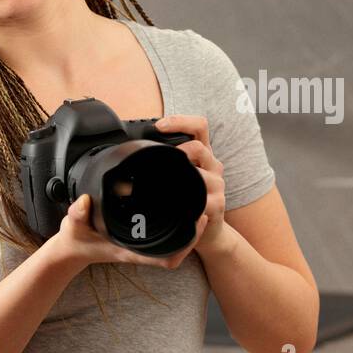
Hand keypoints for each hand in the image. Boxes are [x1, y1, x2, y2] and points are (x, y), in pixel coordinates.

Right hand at [49, 193, 208, 271]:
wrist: (71, 249)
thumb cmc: (75, 239)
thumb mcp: (73, 224)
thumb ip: (77, 213)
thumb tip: (85, 202)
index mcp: (129, 250)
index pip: (168, 256)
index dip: (188, 243)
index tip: (198, 221)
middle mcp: (139, 250)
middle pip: (178, 249)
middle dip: (194, 233)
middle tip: (204, 209)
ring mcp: (140, 246)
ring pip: (174, 243)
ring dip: (188, 229)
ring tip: (197, 207)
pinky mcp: (139, 239)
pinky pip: (165, 237)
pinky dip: (176, 227)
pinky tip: (179, 209)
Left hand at [155, 114, 228, 254]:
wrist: (210, 230)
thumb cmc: (191, 200)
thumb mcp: (182, 175)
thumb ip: (169, 162)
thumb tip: (135, 151)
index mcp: (203, 154)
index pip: (199, 127)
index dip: (180, 122)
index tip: (159, 126)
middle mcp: (213, 165)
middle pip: (199, 147)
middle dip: (179, 151)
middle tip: (162, 158)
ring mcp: (217, 185)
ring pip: (201, 173)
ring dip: (184, 175)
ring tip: (168, 183)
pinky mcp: (217, 205)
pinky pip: (203, 200)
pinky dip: (189, 202)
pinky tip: (180, 205)